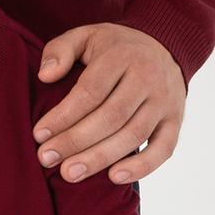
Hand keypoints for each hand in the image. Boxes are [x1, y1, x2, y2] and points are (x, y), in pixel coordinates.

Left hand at [34, 23, 185, 184]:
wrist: (164, 46)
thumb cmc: (114, 48)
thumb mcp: (85, 36)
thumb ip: (60, 49)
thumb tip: (45, 76)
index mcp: (122, 56)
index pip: (91, 91)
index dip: (64, 115)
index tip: (39, 134)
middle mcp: (147, 78)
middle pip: (111, 116)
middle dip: (76, 141)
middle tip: (47, 159)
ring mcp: (164, 101)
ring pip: (133, 135)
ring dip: (101, 158)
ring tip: (70, 173)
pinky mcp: (175, 121)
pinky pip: (164, 148)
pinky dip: (142, 167)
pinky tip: (114, 178)